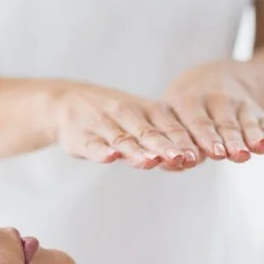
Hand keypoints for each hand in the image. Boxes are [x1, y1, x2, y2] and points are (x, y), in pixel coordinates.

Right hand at [48, 81, 201, 169]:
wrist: (66, 102)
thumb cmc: (114, 117)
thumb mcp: (140, 119)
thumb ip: (162, 137)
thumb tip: (191, 159)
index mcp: (146, 110)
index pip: (168, 126)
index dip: (182, 141)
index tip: (197, 156)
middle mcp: (126, 113)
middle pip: (148, 133)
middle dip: (165, 146)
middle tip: (182, 158)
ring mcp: (103, 124)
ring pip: (122, 139)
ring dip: (137, 150)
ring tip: (150, 160)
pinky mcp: (82, 137)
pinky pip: (93, 144)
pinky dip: (101, 151)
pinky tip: (109, 156)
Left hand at [165, 61, 263, 162]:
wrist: (213, 79)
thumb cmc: (183, 111)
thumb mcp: (173, 115)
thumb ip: (175, 143)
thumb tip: (174, 163)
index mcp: (187, 100)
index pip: (195, 121)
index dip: (200, 139)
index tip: (202, 157)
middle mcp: (213, 98)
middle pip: (222, 123)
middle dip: (229, 140)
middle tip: (234, 155)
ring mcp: (236, 102)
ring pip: (244, 121)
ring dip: (252, 136)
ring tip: (259, 149)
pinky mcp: (254, 108)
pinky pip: (262, 120)